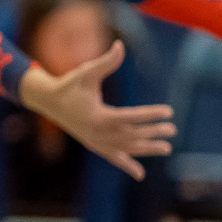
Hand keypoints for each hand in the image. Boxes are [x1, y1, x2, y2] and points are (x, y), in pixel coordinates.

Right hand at [18, 41, 175, 179]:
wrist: (48, 101)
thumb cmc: (70, 84)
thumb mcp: (87, 72)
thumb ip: (107, 62)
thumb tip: (120, 45)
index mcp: (98, 116)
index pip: (131, 117)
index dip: (151, 114)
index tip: (168, 112)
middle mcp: (98, 133)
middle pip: (132, 134)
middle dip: (153, 132)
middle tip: (172, 129)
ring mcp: (96, 142)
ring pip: (127, 148)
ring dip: (147, 148)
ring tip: (167, 148)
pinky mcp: (93, 146)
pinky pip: (113, 158)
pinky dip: (127, 166)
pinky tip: (140, 175)